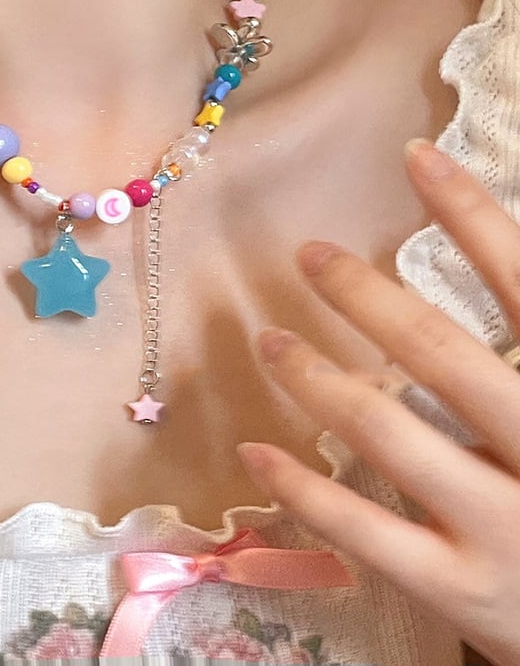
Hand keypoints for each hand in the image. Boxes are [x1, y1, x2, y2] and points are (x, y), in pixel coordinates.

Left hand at [237, 139, 519, 665]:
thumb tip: (485, 252)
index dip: (473, 215)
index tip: (416, 158)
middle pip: (440, 353)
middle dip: (367, 296)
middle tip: (309, 255)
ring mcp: (502, 528)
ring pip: (386, 433)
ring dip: (317, 377)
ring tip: (270, 340)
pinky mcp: (460, 590)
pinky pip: (364, 531)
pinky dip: (302, 487)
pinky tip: (254, 451)